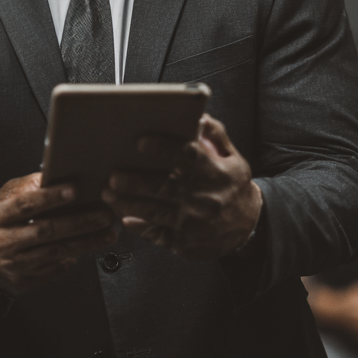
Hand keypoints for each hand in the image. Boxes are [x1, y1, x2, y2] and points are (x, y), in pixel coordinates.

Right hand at [0, 173, 117, 295]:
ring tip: (107, 233)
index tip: (74, 190)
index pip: (25, 204)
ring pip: (55, 252)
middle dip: (79, 222)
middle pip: (45, 231)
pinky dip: (76, 257)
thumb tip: (57, 173)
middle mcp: (4, 241)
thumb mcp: (5, 198)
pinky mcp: (26, 280)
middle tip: (103, 215)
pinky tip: (91, 247)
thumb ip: (29, 186)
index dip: (50, 197)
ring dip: (86, 243)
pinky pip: (56, 268)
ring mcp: (15, 264)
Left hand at [102, 115, 261, 259]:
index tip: (142, 141)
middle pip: (165, 188)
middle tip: (114, 174)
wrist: (249, 227)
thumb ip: (215, 135)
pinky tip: (125, 218)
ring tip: (109, 193)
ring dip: (129, 203)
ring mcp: (193, 222)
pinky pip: (157, 235)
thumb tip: (197, 116)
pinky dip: (139, 227)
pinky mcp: (184, 241)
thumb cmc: (233, 187)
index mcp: (215, 173)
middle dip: (137, 181)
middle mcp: (204, 198)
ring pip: (156, 212)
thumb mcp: (232, 158)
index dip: (164, 148)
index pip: (188, 157)